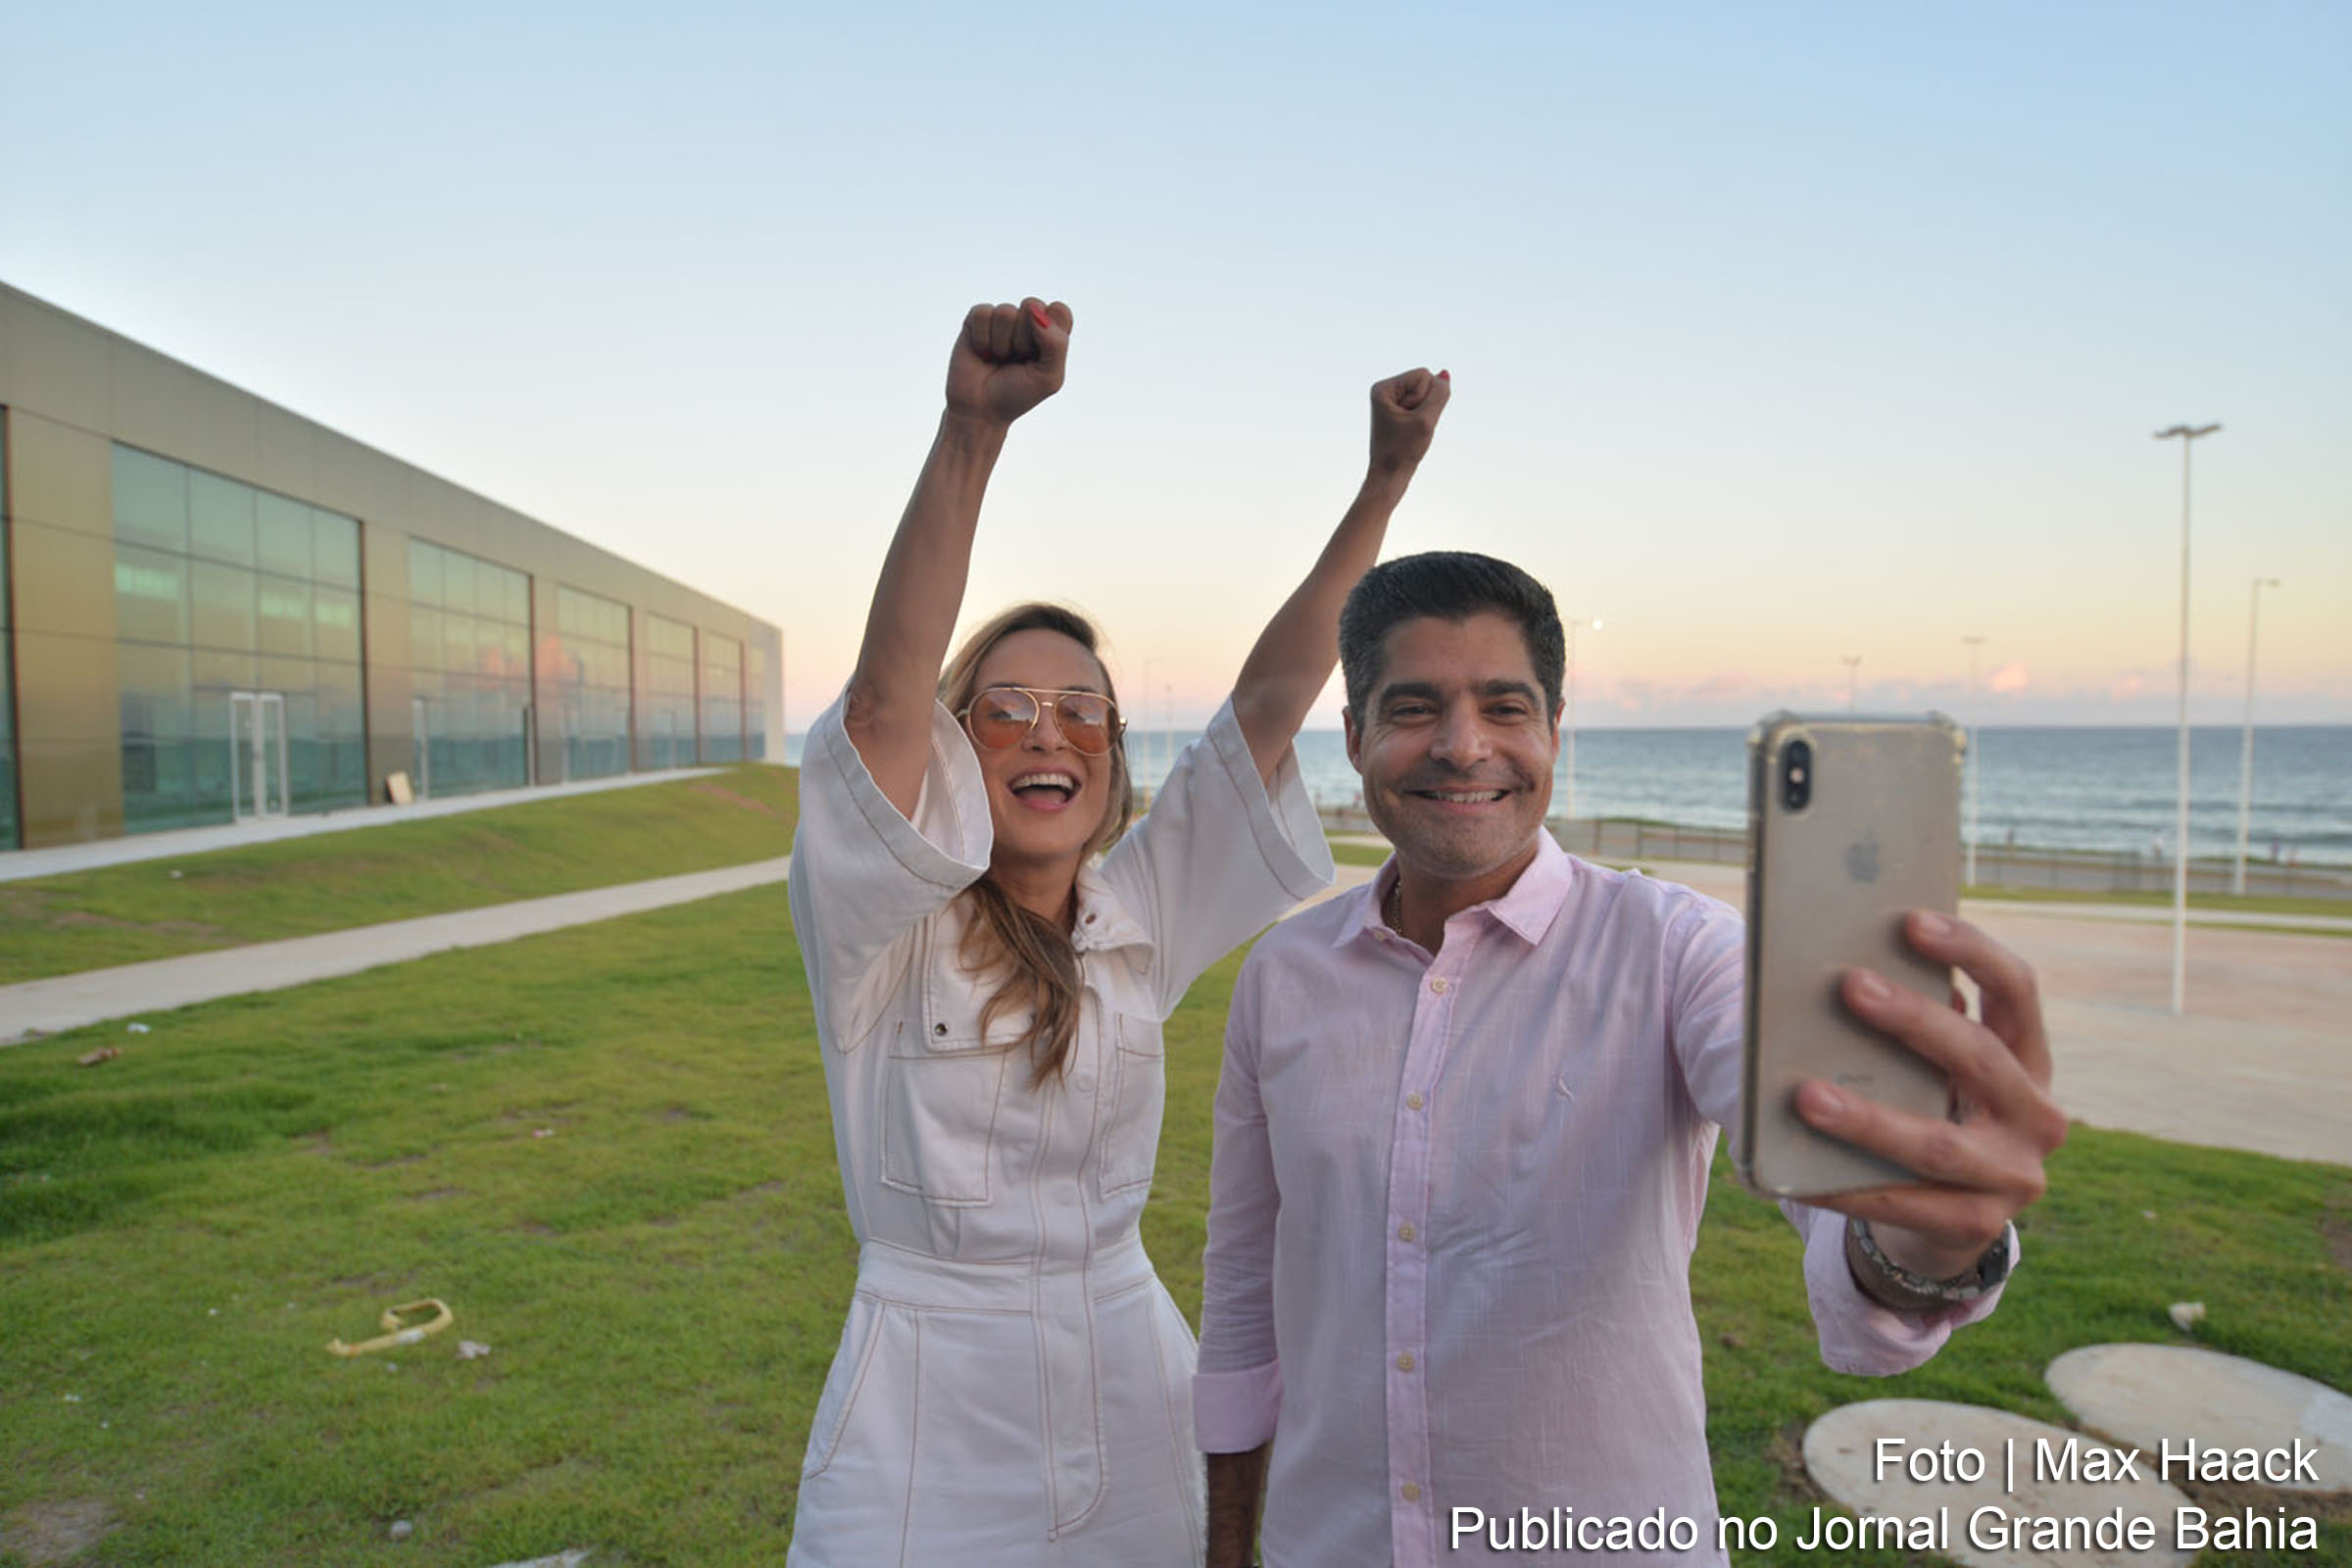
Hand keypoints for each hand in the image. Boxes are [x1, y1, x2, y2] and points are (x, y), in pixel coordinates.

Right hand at [945, 297, 1071, 427]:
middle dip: (1024, 339)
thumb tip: (1034, 309)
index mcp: (1051, 333)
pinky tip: (982, 353)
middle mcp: (1027, 321)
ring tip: (999, 358)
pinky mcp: (977, 319)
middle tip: (1017, 360)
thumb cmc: (1018, 395)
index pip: (1060, 310)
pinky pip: (983, 313)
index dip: (1050, 331)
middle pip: (1033, 305)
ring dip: (1002, 343)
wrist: (981, 411)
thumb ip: (1056, 343)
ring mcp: (1002, 319)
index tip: (1040, 356)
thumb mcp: (1049, 378)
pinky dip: (982, 339)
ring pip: (1006, 311)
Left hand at [1367, 367, 1449, 476]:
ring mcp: (1392, 401)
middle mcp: (1386, 391)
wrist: (1389, 478)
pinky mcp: (1399, 412)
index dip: (1425, 399)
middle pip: (1425, 383)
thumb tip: (1444, 373)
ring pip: (1427, 395)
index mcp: (1383, 388)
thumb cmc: (1403, 451)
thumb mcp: (1426, 420)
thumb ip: (1439, 394)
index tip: (1409, 422)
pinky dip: (1424, 419)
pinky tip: (1412, 433)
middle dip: (1425, 406)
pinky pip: (1425, 406)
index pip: (1423, 375)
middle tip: (1410, 429)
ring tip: (1410, 432)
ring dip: (1426, 414)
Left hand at [1794, 911, 2066, 1279]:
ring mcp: (2015, 1177)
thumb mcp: (1938, 1071)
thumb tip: (1849, 977)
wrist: (1951, 1217)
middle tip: (1849, 986)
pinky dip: (1845, 1186)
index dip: (1972, 951)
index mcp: (2030, 1058)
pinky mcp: (1977, 1227)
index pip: (2018, 990)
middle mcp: (2037, 1115)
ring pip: (1935, 1144)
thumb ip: (1919, 1030)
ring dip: (1868, 1119)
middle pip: (1980, 1058)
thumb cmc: (1933, 1113)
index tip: (1912, 921)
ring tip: (1804, 1095)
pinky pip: (1902, 1204)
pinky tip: (1796, 1173)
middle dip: (1913, 1021)